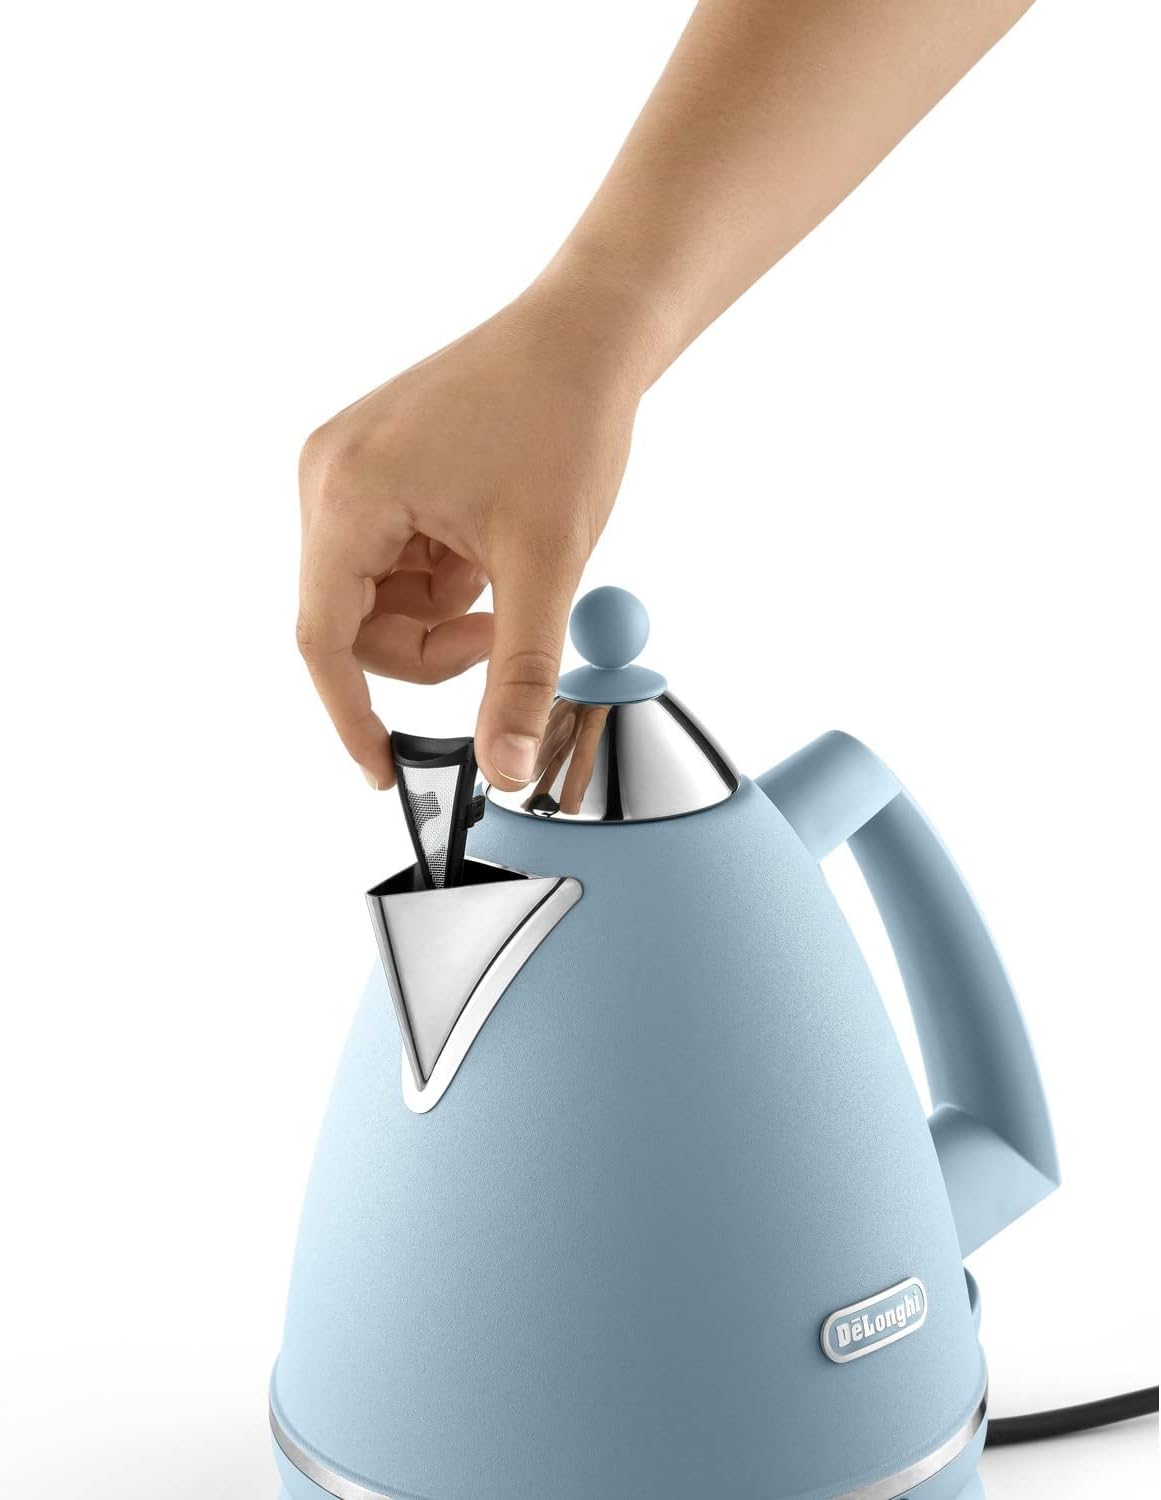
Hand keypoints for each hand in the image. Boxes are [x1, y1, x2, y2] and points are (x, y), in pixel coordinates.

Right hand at [296, 275, 650, 789]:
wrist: (588, 331)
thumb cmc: (564, 422)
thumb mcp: (547, 563)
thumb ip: (520, 676)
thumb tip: (504, 769)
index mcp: (348, 493)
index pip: (323, 639)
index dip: (351, 716)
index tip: (386, 771)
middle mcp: (329, 477)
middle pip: (352, 622)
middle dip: (429, 650)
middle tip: (502, 633)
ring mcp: (348, 469)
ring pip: (377, 598)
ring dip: (440, 612)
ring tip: (504, 564)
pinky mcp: (375, 466)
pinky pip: (395, 560)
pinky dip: (444, 577)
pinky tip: (490, 539)